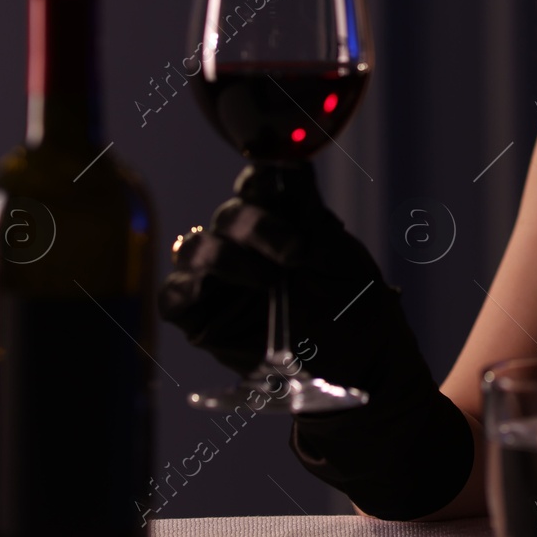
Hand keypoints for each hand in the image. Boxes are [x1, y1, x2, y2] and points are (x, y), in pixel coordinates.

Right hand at [160, 162, 475, 519]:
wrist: (361, 371)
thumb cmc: (357, 311)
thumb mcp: (343, 257)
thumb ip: (310, 216)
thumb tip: (291, 164)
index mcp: (284, 219)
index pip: (259, 181)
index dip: (265, 176)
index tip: (286, 180)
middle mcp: (247, 243)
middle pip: (229, 212)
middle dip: (256, 225)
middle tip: (294, 253)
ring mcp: (222, 280)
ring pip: (195, 247)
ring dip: (226, 255)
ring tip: (266, 281)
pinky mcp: (202, 318)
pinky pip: (175, 296)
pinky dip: (188, 289)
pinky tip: (215, 293)